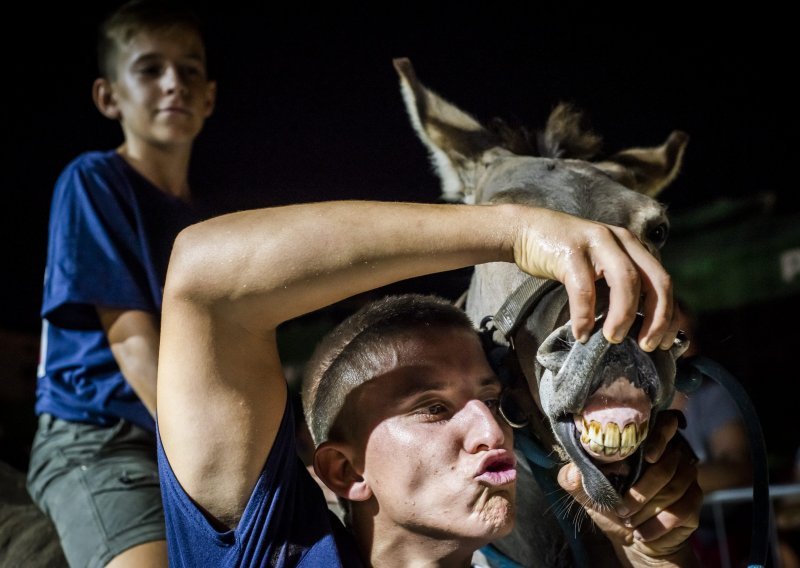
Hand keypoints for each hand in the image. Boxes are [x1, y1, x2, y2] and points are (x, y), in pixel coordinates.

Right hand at [512, 209, 677, 350]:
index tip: (663, 343)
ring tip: (613, 339)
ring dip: (623, 316)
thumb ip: (618, 283)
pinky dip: (584, 315)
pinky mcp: (571, 251)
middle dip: (657, 318)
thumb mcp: (599, 263)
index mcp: (632, 246)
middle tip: (646, 346)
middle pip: (654, 281)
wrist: (524, 229)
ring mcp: (597, 242)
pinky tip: (580, 332)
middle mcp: (621, 240)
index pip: (663, 281)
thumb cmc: (563, 254)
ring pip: (626, 281)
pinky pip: (584, 288)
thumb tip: (635, 325)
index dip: (668, 315)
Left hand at [557, 411, 701, 565]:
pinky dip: (658, 524)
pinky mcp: (694, 501)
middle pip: (665, 463)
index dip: (659, 436)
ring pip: (673, 488)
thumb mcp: (589, 494)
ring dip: (647, 509)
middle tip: (622, 508)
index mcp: (645, 443)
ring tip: (628, 520)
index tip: (646, 456)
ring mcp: (686, 477)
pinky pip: (682, 509)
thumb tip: (571, 471)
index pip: (664, 424)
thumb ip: (577, 480)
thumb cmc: (612, 506)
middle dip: (641, 489)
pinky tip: (641, 533)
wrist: (633, 536)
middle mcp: (670, 455)